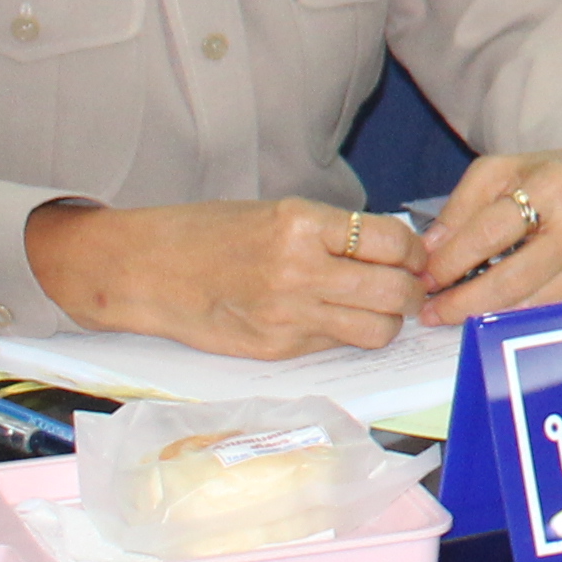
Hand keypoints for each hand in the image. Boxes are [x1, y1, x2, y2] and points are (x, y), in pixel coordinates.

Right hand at [24, 197, 420, 358]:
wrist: (147, 270)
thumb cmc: (210, 233)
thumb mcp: (276, 213)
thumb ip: (331, 231)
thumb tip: (391, 249)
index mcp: (301, 223)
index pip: (392, 241)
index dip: (414, 251)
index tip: (412, 254)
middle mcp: (299, 270)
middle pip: (394, 291)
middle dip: (412, 290)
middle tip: (408, 286)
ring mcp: (288, 315)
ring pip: (377, 329)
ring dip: (388, 320)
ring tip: (376, 308)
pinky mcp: (277, 348)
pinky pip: (337, 346)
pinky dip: (348, 335)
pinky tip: (334, 320)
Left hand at [417, 144, 561, 324]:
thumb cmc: (552, 176)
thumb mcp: (502, 170)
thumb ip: (462, 207)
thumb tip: (430, 252)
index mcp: (552, 188)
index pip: (490, 233)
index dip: (451, 260)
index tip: (424, 278)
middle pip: (510, 280)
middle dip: (462, 301)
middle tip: (430, 311)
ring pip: (529, 306)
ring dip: (484, 315)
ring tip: (453, 314)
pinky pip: (549, 315)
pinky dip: (515, 320)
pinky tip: (491, 316)